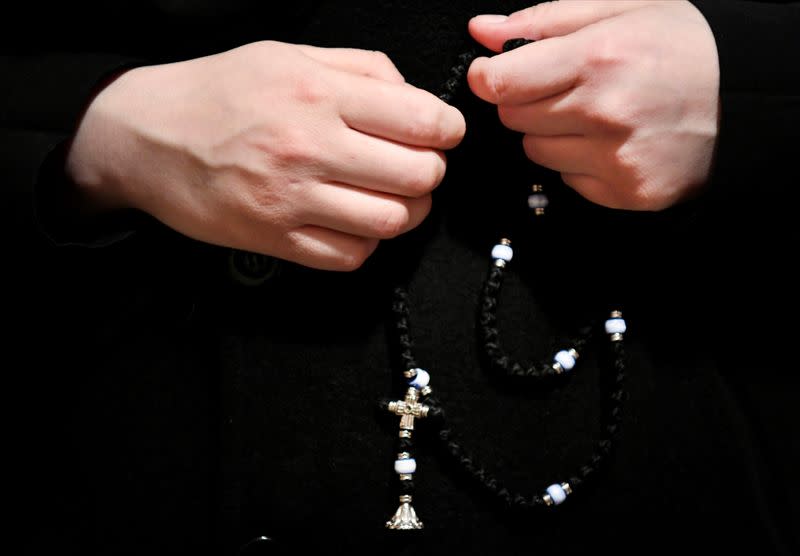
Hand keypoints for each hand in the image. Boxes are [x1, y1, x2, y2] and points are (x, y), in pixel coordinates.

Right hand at [66, 41, 464, 269]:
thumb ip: (360, 68)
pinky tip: (356, 221)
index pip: (421, 121)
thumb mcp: (289, 54)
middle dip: (431, 172)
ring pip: (392, 221)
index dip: (448, 130)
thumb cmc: (218, 93)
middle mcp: (309, 147)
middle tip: (418, 165)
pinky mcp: (276, 239)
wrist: (147, 137)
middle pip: (417, 175)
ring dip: (407, 211)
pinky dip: (367, 242)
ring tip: (393, 196)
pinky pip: (350, 255)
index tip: (443, 133)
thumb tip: (414, 95)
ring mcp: (292, 199)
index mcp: (318, 93)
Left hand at [468, 0, 718, 209]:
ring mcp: (616, 159)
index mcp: (598, 58)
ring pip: (536, 152)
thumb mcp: (620, 9)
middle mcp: (604, 112)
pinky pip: (568, 181)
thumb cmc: (684, 47)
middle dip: (527, 101)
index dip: (489, 77)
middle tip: (568, 87)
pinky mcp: (626, 192)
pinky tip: (612, 142)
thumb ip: (543, 21)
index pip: (500, 84)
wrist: (747, 98)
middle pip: (514, 118)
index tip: (495, 74)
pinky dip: (580, 163)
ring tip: (596, 113)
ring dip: (552, 134)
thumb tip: (483, 31)